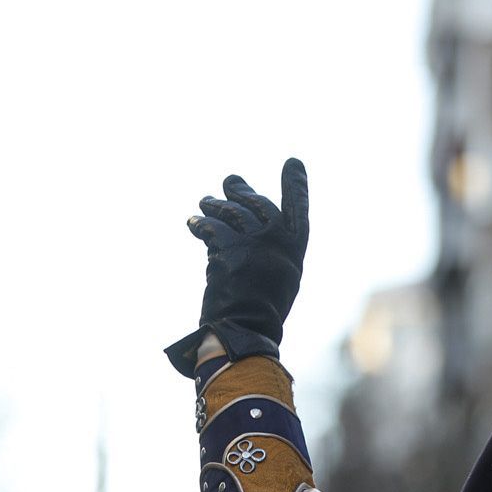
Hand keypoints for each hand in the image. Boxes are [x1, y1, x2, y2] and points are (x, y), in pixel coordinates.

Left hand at [167, 160, 310, 376]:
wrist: (246, 328)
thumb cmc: (261, 309)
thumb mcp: (279, 275)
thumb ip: (271, 247)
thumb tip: (247, 218)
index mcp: (294, 247)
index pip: (297, 207)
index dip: (296, 185)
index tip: (293, 163)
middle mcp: (277, 239)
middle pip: (257, 204)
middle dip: (240, 190)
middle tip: (230, 182)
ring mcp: (253, 242)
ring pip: (230, 212)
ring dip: (214, 206)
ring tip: (204, 203)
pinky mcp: (228, 249)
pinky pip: (210, 228)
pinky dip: (200, 225)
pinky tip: (193, 224)